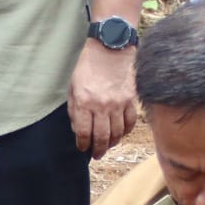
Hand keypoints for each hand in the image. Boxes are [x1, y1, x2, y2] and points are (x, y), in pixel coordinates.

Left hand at [69, 41, 137, 157]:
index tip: (82, 148)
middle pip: (102, 137)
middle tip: (96, 155)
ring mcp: (118, 103)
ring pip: (117, 133)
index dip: (83, 145)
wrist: (110, 49)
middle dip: (98, 150)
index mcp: (84, 102)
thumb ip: (74, 110)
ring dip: (112, 143)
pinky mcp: (130, 99)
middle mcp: (101, 106)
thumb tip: (79, 130)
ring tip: (108, 145)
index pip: (84, 133)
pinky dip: (126, 131)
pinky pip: (130, 122)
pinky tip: (121, 133)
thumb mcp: (73, 87)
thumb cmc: (88, 67)